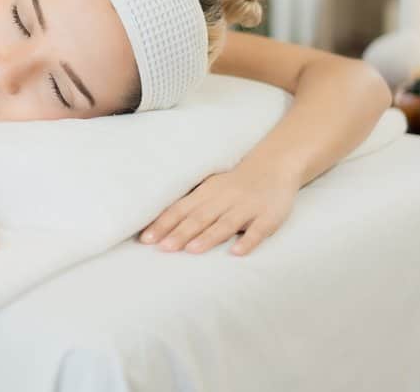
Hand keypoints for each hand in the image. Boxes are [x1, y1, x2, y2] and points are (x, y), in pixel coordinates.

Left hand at [138, 163, 300, 255]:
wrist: (274, 166)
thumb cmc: (233, 184)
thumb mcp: (209, 189)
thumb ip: (189, 206)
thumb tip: (158, 226)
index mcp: (206, 193)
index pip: (180, 210)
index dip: (163, 224)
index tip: (146, 239)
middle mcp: (224, 199)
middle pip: (199, 218)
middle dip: (180, 233)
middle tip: (163, 248)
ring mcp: (247, 208)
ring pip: (225, 224)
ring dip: (208, 237)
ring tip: (191, 250)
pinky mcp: (268, 217)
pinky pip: (258, 230)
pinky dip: (247, 241)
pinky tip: (236, 253)